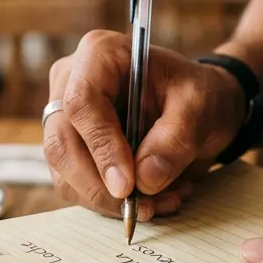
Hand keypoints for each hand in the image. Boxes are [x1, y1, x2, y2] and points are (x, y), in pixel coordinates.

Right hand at [43, 31, 246, 219]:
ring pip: (64, 172)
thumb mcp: (200, 107)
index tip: (128, 185)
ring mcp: (65, 117)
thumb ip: (175, 139)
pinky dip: (110, 204)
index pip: (82, 103)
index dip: (101, 147)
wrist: (196, 107)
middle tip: (141, 208)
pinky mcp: (70, 148)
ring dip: (108, 200)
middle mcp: (71, 82)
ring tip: (161, 202)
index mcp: (100, 54)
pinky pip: (76, 186)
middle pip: (62, 143)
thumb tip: (144, 179)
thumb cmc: (196, 95)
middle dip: (99, 186)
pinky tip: (151, 200)